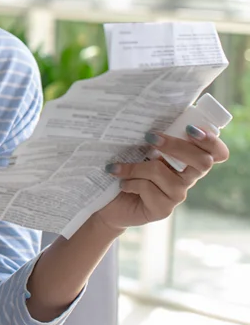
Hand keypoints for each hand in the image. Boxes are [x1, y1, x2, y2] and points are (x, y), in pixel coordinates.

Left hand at [96, 124, 229, 230]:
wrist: (107, 202)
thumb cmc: (125, 169)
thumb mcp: (138, 148)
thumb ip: (151, 137)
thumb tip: (144, 115)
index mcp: (187, 160)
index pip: (216, 153)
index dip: (211, 142)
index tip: (190, 128)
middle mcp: (187, 178)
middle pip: (202, 161)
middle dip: (176, 145)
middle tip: (150, 137)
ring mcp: (177, 195)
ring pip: (162, 172)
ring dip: (135, 166)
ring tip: (117, 168)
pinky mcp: (163, 209)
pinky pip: (148, 188)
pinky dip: (130, 182)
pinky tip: (123, 184)